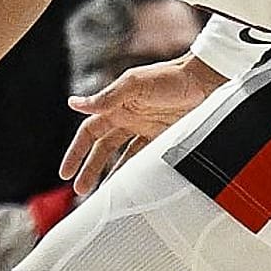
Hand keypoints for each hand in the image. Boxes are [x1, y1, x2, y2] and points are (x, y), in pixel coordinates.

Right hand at [59, 56, 225, 194]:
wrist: (204, 81)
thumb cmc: (170, 77)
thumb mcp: (134, 85)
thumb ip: (106, 98)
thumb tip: (74, 103)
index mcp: (116, 105)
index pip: (88, 132)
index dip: (76, 152)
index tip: (66, 172)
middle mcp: (126, 117)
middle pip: (101, 148)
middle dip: (88, 168)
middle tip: (79, 189)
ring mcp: (144, 128)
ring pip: (119, 156)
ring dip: (109, 173)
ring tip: (101, 193)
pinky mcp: (161, 137)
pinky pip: (142, 157)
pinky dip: (133, 170)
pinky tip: (128, 183)